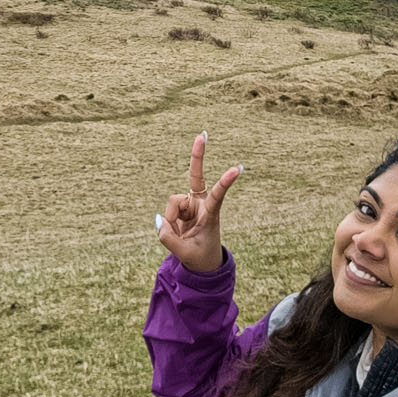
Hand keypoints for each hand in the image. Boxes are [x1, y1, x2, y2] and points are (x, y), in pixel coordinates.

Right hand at [156, 132, 242, 272]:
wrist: (203, 261)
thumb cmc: (200, 256)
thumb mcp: (184, 253)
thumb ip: (168, 237)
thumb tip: (160, 219)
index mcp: (211, 215)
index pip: (218, 196)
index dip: (225, 183)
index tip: (237, 168)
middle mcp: (202, 204)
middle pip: (196, 177)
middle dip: (198, 156)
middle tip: (202, 134)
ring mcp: (192, 204)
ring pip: (173, 203)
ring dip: (171, 221)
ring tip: (180, 236)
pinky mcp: (183, 207)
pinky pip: (168, 210)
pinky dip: (169, 223)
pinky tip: (177, 232)